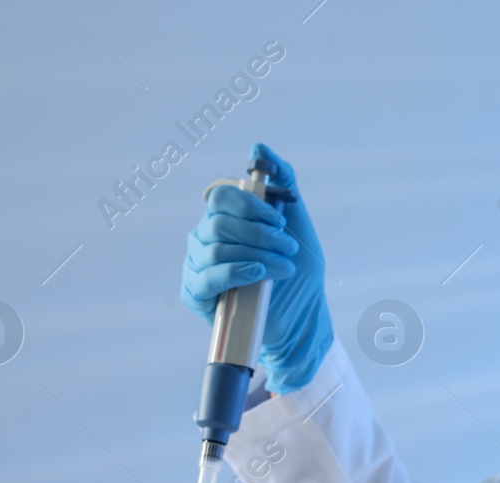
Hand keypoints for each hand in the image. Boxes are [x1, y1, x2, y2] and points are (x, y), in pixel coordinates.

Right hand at [180, 142, 332, 394]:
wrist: (302, 317)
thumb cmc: (297, 270)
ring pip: (216, 250)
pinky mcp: (196, 294)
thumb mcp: (296, 221)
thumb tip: (258, 147)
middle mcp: (204, 238)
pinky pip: (207, 278)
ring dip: (257, 255)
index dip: (251, 205)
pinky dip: (236, 272)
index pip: (222, 197)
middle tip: (288, 247)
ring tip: (284, 267)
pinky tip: (257, 273)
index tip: (280, 222)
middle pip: (218, 222)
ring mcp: (197, 266)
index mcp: (223, 218)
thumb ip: (282, 182)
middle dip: (259, 234)